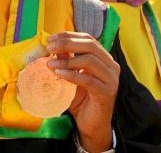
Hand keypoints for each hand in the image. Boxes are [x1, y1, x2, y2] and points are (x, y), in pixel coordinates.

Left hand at [46, 32, 119, 152]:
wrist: (92, 125)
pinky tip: (59, 74)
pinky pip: (88, 80)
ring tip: (51, 64)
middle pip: (90, 46)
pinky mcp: (107, 92)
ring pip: (90, 60)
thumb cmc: (82, 100)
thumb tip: (52, 49)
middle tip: (49, 48)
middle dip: (67, 44)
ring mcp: (111, 79)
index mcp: (104, 59)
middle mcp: (111, 66)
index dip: (70, 36)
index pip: (88, 39)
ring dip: (68, 60)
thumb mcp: (72, 78)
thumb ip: (67, 63)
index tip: (51, 38)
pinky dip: (72, 75)